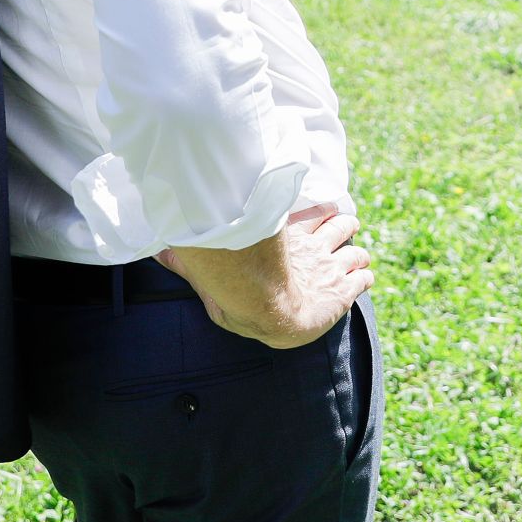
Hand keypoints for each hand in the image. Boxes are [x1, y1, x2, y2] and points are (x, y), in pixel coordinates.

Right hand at [159, 208, 372, 347]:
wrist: (269, 309)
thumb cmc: (236, 291)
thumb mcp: (210, 275)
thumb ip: (188, 261)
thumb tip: (156, 251)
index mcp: (286, 240)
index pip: (309, 217)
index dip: (318, 214)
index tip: (322, 212)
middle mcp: (313, 249)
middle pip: (339, 226)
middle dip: (343, 227)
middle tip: (343, 228)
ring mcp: (332, 269)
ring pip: (355, 251)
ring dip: (357, 253)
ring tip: (358, 255)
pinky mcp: (344, 292)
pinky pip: (364, 279)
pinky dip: (365, 277)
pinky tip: (364, 280)